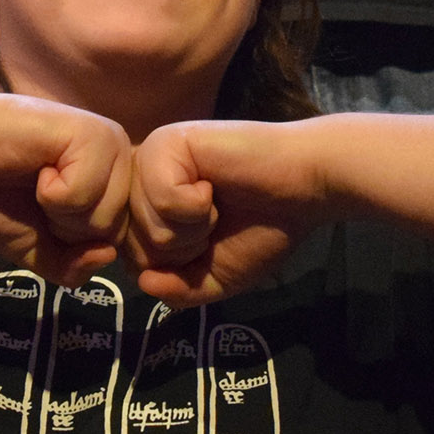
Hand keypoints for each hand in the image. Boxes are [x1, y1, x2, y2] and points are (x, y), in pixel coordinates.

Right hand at [0, 91, 132, 286]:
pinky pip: (83, 196)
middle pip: (111, 232)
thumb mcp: (36, 249)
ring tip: (35, 179)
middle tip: (35, 193)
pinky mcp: (92, 134)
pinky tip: (36, 166)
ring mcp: (110, 144)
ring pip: (102, 217)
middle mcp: (120, 160)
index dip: (69, 243)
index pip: (114, 243)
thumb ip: (73, 268)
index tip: (41, 211)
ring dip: (57, 213)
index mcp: (112, 183)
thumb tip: (107, 254)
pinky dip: (50, 194)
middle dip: (64, 229)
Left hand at [125, 120, 331, 306]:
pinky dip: (197, 206)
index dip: (175, 267)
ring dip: (194, 228)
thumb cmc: (260, 229)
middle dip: (184, 249)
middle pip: (133, 245)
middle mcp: (137, 182)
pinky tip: (214, 185)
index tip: (206, 242)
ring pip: (147, 225)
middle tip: (216, 220)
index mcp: (144, 210)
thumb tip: (144, 282)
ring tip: (217, 203)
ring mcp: (148, 160)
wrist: (303, 191)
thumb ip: (176, 290)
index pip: (130, 260)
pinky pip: (162, 199)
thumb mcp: (213, 277)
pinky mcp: (165, 143)